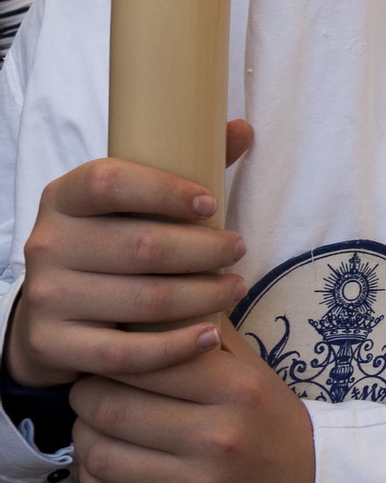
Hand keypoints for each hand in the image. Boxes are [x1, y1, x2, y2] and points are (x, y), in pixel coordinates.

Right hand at [6, 122, 254, 388]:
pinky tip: (209, 336)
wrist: (53, 313)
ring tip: (236, 288)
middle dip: (204, 250)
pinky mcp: (54, 344)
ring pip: (143, 300)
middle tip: (240, 251)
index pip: (109, 182)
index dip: (164, 191)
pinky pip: (124, 353)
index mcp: (64, 197)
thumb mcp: (134, 202)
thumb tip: (242, 129)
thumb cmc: (112, 243)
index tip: (211, 204)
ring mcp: (46, 297)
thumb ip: (186, 163)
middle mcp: (47, 243)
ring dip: (203, 296)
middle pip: (141, 246)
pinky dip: (175, 348)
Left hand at [71, 320, 314, 482]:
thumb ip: (208, 334)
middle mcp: (219, 438)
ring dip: (85, 438)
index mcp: (237, 391)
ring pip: (101, 456)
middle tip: (90, 390)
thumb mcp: (253, 371)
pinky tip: (106, 466)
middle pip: (111, 408)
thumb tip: (159, 294)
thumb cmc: (271, 422)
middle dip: (87, 395)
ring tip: (95, 427)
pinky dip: (93, 482)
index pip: (146, 361)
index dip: (113, 356)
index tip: (108, 356)